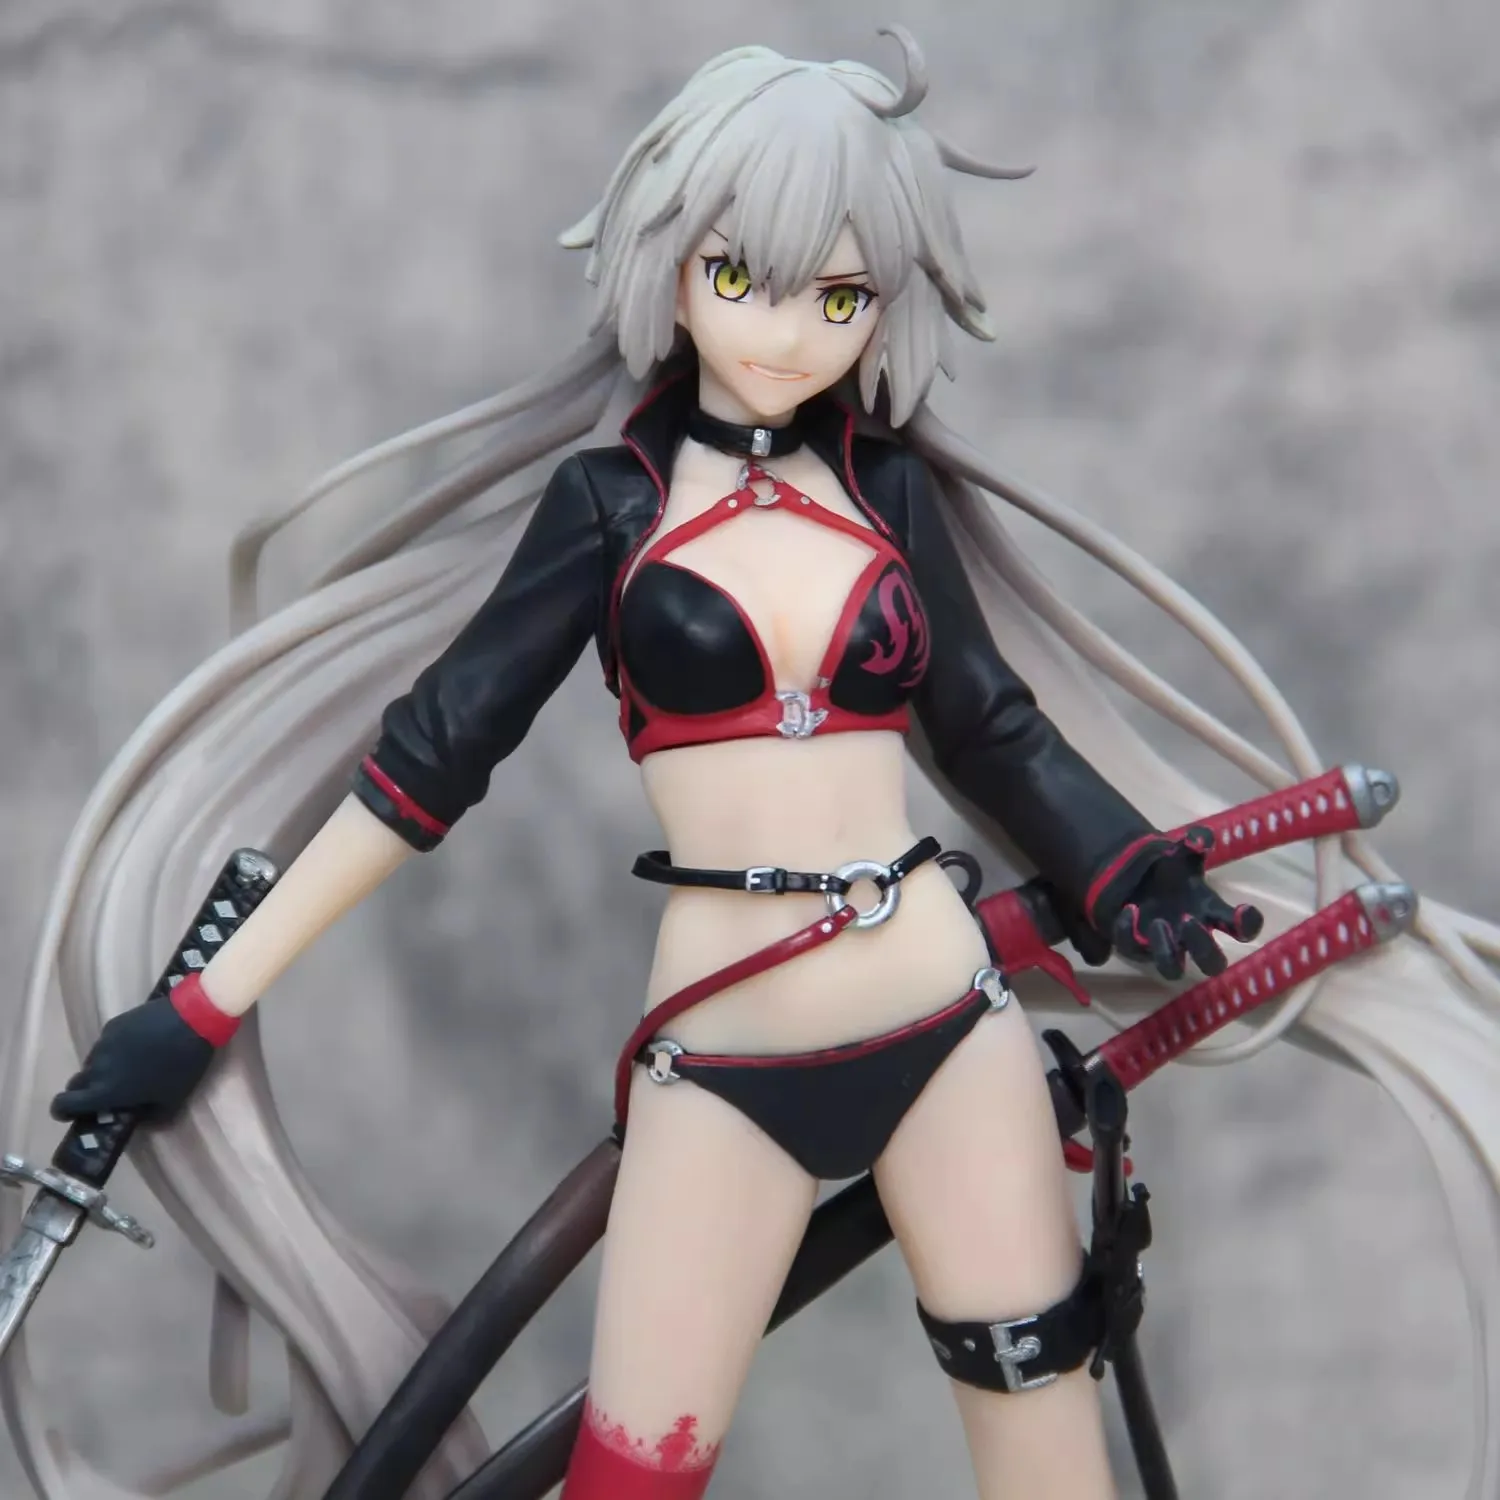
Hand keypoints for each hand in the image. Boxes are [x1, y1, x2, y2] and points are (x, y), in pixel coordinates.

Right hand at [51, 994, 217, 1123]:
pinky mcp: (113, 1024)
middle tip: (108, 1093)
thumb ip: (150, 1118)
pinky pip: (106, 1044)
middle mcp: (97, 1067)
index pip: (63, 1105)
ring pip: (92, 1063)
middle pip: (76, 1084)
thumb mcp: (172, 1101)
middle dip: (85, 1092)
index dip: (63, 1112)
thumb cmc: (183, 1064)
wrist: (192, 1018)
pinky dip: (115, 1050)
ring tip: (131, 1066)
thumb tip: (139, 1120)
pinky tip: (139, 1046)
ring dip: (103, 1070)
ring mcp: (103, 1042)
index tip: (74, 1113)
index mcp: (105, 1090)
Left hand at [1089, 826, 1262, 979]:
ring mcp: (1163, 945)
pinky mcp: (1134, 945)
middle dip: (1204, 947)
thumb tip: (1199, 838)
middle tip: (1187, 920)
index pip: (1242, 929)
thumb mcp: (1182, 854)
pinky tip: (1128, 910)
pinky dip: (1128, 932)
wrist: (1134, 874)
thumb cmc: (1170, 871)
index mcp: (1211, 913)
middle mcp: (1191, 936)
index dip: (1248, 926)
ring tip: (1157, 923)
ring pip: (1172, 970)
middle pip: (1212, 964)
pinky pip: (1131, 949)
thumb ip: (1194, 845)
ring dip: (1166, 951)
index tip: (1243, 911)